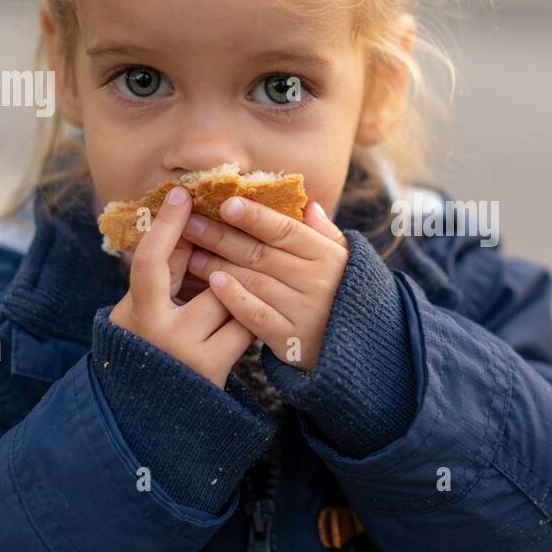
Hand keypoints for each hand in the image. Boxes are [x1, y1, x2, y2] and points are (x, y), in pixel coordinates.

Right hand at [108, 185, 256, 387]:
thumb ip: (165, 275)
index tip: (182, 194)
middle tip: (232, 266)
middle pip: (207, 280)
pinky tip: (252, 320)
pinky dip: (250, 320)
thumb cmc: (149, 349)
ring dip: (240, 296)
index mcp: (135, 312)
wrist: (151, 414)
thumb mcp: (144, 311)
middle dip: (222, 269)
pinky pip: (245, 328)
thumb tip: (191, 225)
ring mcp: (187, 352)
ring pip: (231, 302)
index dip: (166, 225)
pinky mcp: (213, 369)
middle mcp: (158, 332)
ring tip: (244, 299)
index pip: (149, 260)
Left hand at [181, 195, 348, 371]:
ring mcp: (305, 311)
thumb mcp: (345, 261)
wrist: (361, 349)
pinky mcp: (292, 339)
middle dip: (222, 236)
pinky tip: (213, 284)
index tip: (225, 203)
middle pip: (262, 254)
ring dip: (219, 265)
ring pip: (255, 282)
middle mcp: (318, 281)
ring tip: (191, 252)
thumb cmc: (345, 295)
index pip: (286, 230)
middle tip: (190, 223)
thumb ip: (325, 234)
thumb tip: (308, 205)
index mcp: (328, 256)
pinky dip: (234, 299)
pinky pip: (257, 316)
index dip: (254, 216)